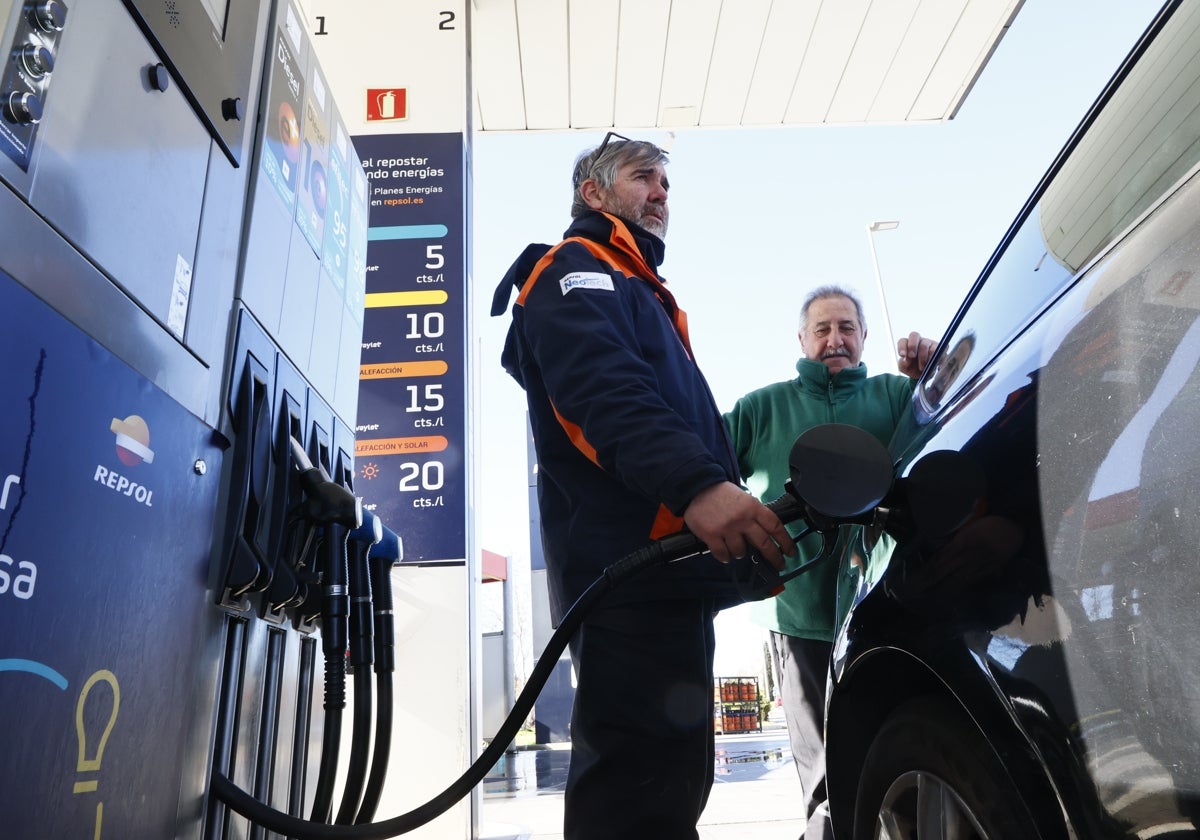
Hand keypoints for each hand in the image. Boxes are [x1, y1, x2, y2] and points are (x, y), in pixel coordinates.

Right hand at [681, 482, 796, 568]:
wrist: (697, 487)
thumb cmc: (722, 494)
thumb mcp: (744, 499)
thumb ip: (755, 514)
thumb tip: (767, 534)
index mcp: (753, 507)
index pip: (775, 526)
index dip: (786, 541)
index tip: (790, 551)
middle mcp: (742, 518)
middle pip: (764, 543)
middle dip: (774, 557)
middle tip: (778, 564)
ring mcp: (727, 528)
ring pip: (741, 551)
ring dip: (740, 553)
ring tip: (736, 547)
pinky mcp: (712, 535)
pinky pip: (723, 554)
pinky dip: (725, 556)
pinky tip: (724, 553)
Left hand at [897, 332, 936, 378]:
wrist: (927, 374)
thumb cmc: (913, 368)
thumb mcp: (905, 368)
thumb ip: (903, 364)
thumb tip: (906, 359)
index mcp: (907, 345)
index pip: (903, 341)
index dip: (902, 347)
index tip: (902, 355)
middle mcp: (917, 341)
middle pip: (914, 335)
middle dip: (912, 346)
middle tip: (912, 356)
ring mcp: (928, 343)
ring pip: (924, 345)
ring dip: (922, 357)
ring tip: (922, 367)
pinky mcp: (938, 347)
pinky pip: (935, 350)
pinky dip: (931, 358)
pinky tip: (931, 364)